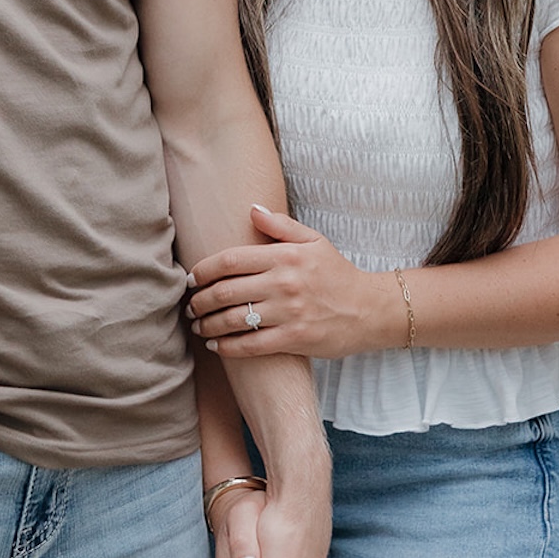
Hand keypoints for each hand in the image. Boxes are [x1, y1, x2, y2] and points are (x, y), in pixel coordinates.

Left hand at [188, 204, 394, 358]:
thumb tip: (251, 210)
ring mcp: (289, 312)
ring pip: (235, 319)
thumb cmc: (337, 273)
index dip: (203, 270)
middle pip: (226, 291)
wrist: (369, 310)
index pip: (230, 260)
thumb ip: (280, 225)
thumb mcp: (314, 240)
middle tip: (189, 306)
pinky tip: (216, 345)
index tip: (190, 278)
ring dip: (209, 324)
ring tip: (198, 326)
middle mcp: (283, 282)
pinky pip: (252, 345)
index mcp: (284, 255)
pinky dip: (228, 347)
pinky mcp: (294, 339)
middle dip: (200, 300)